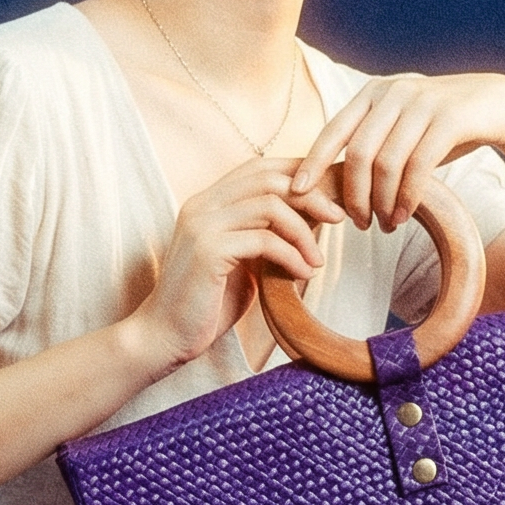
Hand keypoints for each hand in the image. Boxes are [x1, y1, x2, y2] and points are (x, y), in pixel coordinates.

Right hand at [128, 158, 347, 370]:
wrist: (166, 337)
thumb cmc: (208, 304)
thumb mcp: (244, 262)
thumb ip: (267, 237)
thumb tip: (314, 220)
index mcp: (208, 202)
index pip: (260, 168)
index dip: (299, 173)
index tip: (330, 196)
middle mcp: (202, 205)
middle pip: (269, 178)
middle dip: (311, 195)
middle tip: (338, 218)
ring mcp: (203, 225)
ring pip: (270, 205)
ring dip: (304, 231)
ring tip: (317, 260)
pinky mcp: (208, 251)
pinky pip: (264, 240)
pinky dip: (292, 255)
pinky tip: (303, 274)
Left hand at [289, 71, 504, 229]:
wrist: (500, 105)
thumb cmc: (441, 124)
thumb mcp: (400, 126)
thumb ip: (370, 142)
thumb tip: (329, 180)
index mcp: (373, 94)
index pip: (333, 131)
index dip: (312, 163)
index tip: (297, 194)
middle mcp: (393, 93)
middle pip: (357, 154)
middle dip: (354, 195)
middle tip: (359, 224)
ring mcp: (421, 103)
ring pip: (386, 163)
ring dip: (382, 202)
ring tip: (385, 226)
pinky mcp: (449, 119)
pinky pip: (418, 166)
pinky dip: (407, 197)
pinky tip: (405, 216)